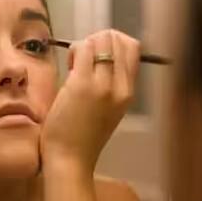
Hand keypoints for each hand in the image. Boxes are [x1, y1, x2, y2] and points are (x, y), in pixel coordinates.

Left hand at [40, 29, 139, 172]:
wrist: (71, 160)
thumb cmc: (84, 138)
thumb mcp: (109, 110)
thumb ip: (110, 86)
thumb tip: (99, 58)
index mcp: (129, 92)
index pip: (132, 48)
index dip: (112, 44)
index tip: (96, 59)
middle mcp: (121, 86)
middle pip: (119, 39)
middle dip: (99, 40)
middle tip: (83, 59)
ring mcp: (103, 84)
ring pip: (101, 40)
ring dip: (85, 45)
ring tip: (75, 65)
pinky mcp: (81, 84)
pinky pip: (82, 48)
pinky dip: (74, 50)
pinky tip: (68, 68)